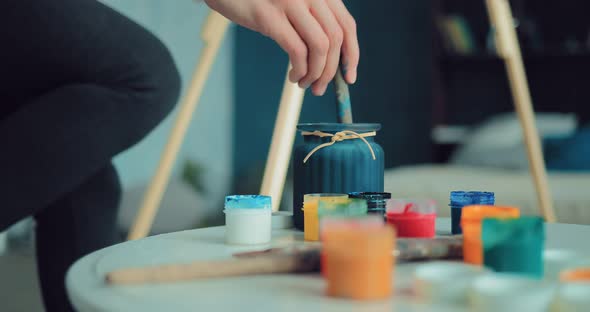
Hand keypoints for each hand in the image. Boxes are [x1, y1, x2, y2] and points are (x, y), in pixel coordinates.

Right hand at [204, 0, 358, 95]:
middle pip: (335, 39)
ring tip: (305, 83)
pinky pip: (296, 51)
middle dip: (331, 70)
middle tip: (320, 88)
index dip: (351, 54)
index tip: (348, 76)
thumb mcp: (291, 3)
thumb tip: (330, 60)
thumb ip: (311, 20)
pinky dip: (300, 70)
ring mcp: (290, 2)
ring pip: (320, 47)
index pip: (346, 25)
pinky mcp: (269, 17)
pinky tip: (293, 77)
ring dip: (316, 73)